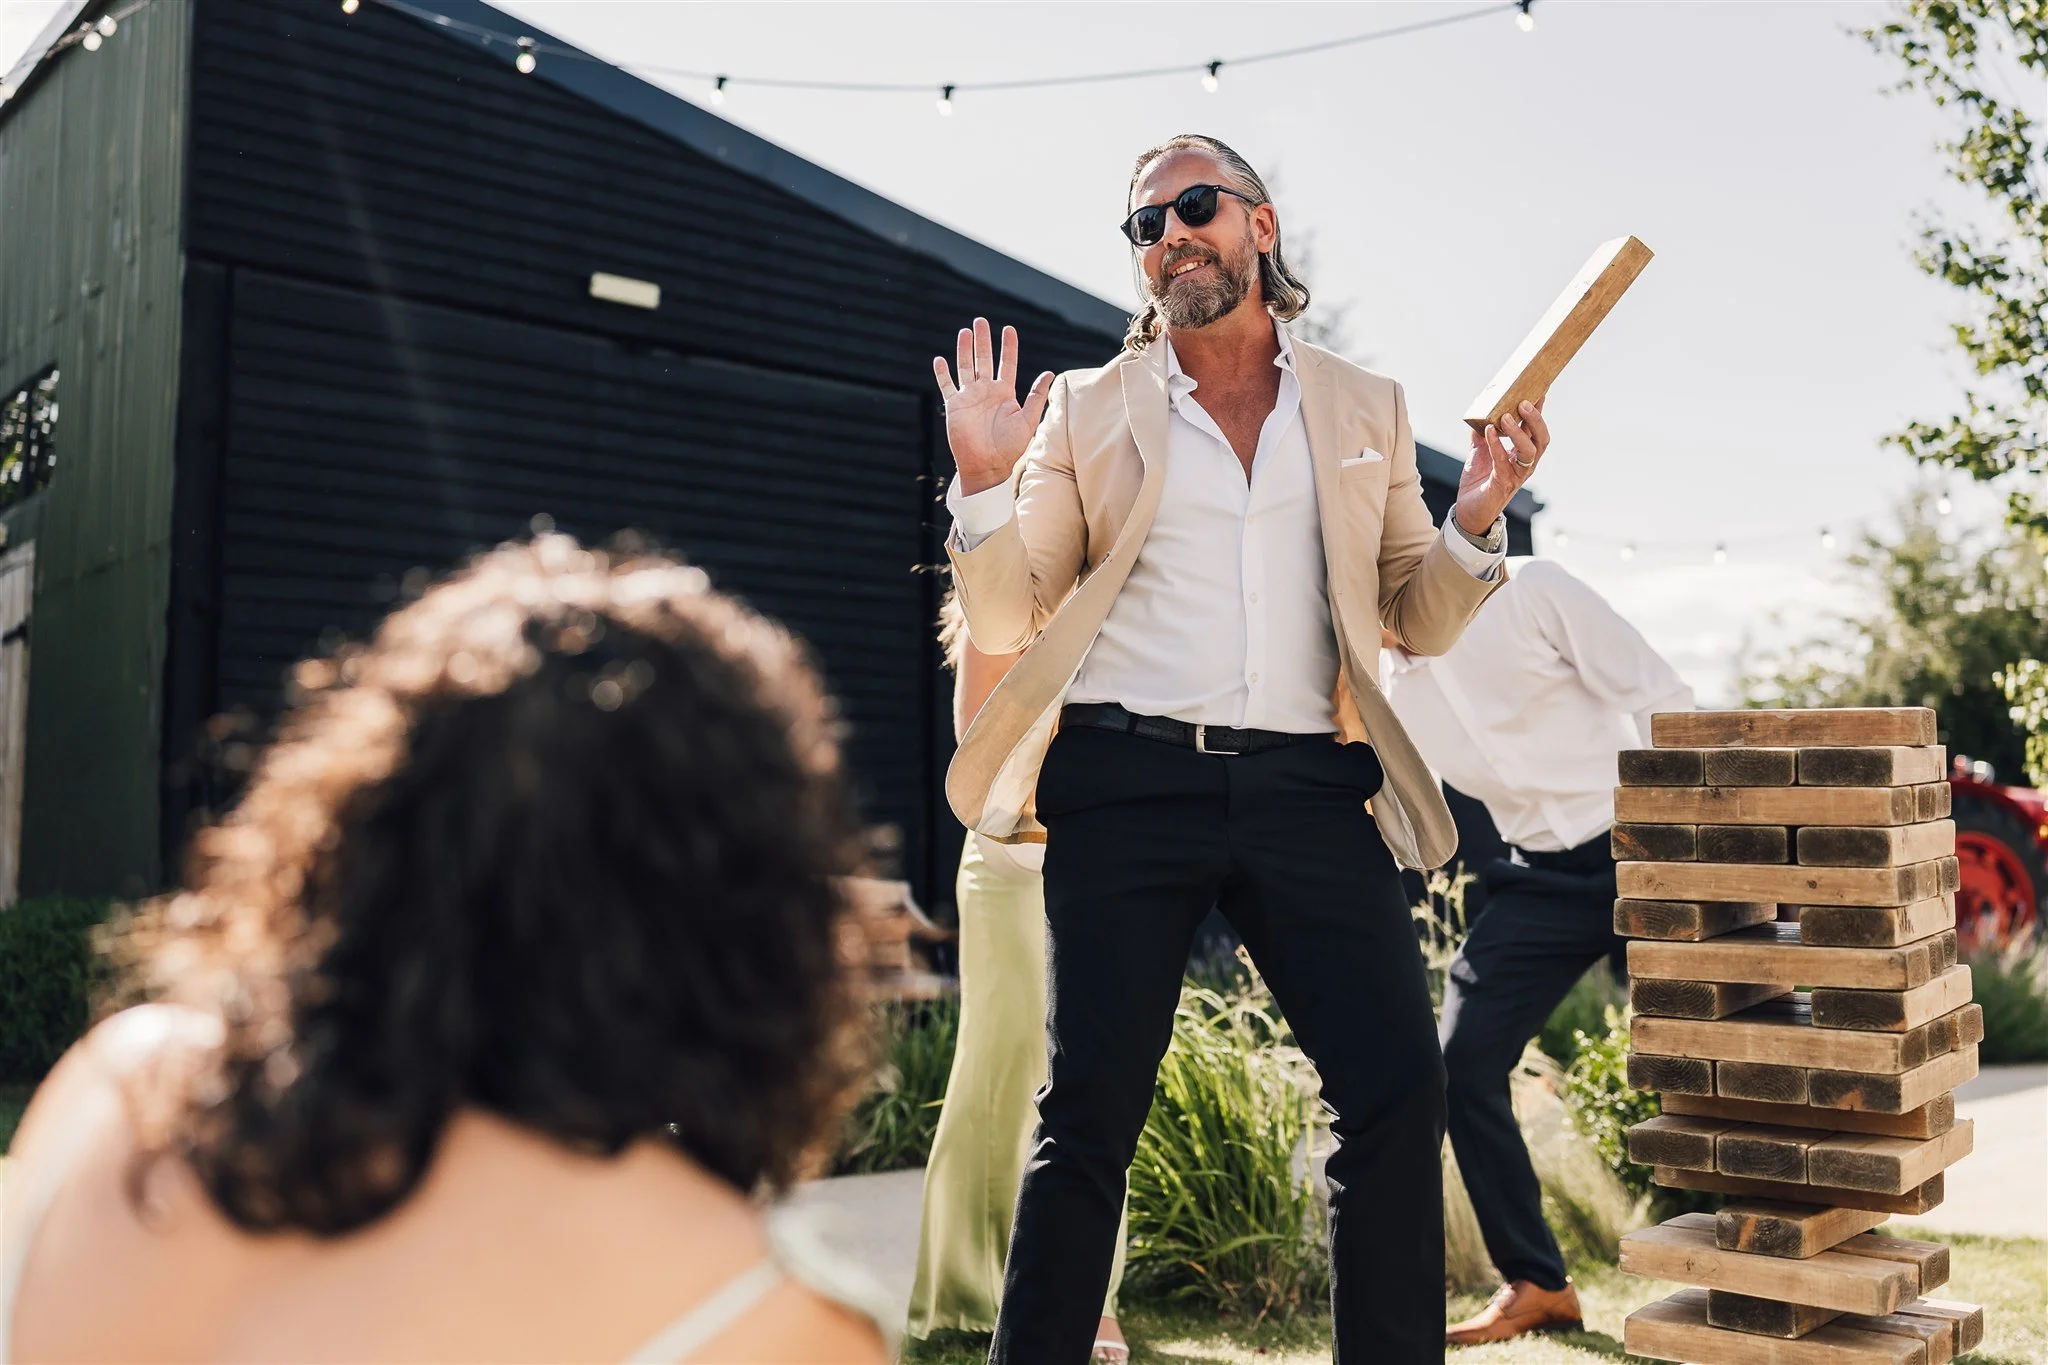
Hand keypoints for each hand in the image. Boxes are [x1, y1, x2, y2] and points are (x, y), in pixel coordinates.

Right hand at [932, 318, 1054, 495]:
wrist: (988, 466)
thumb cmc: (1010, 447)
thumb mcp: (1027, 420)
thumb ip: (1036, 396)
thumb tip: (1050, 373)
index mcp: (1004, 393)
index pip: (1007, 363)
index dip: (1008, 347)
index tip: (1009, 329)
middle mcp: (986, 391)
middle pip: (984, 359)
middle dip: (983, 340)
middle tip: (980, 321)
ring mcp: (969, 397)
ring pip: (965, 367)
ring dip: (964, 349)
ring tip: (965, 331)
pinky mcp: (954, 406)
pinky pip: (947, 386)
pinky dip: (942, 373)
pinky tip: (939, 360)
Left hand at [1455, 400, 1549, 535]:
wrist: (1469, 509)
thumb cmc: (1479, 481)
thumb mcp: (1480, 451)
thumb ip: (1482, 433)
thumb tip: (1479, 413)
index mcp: (1523, 454)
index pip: (1535, 429)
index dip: (1539, 410)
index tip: (1539, 389)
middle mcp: (1525, 464)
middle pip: (1541, 439)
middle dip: (1535, 419)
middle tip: (1524, 401)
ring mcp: (1516, 475)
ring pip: (1529, 451)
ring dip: (1518, 432)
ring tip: (1504, 416)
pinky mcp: (1502, 484)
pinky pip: (1502, 462)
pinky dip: (1496, 445)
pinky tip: (1488, 431)